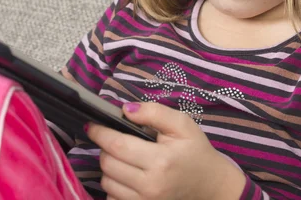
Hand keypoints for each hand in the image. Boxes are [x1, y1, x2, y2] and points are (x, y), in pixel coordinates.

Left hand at [86, 102, 245, 199]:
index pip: (117, 146)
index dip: (100, 133)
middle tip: (116, 139)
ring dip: (109, 167)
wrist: (209, 184)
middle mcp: (150, 185)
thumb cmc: (195, 151)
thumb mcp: (182, 124)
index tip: (92, 125)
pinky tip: (127, 175)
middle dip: (106, 148)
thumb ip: (154, 112)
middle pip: (107, 164)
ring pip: (106, 182)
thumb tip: (126, 109)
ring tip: (124, 157)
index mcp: (160, 161)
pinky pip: (112, 198)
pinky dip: (114, 185)